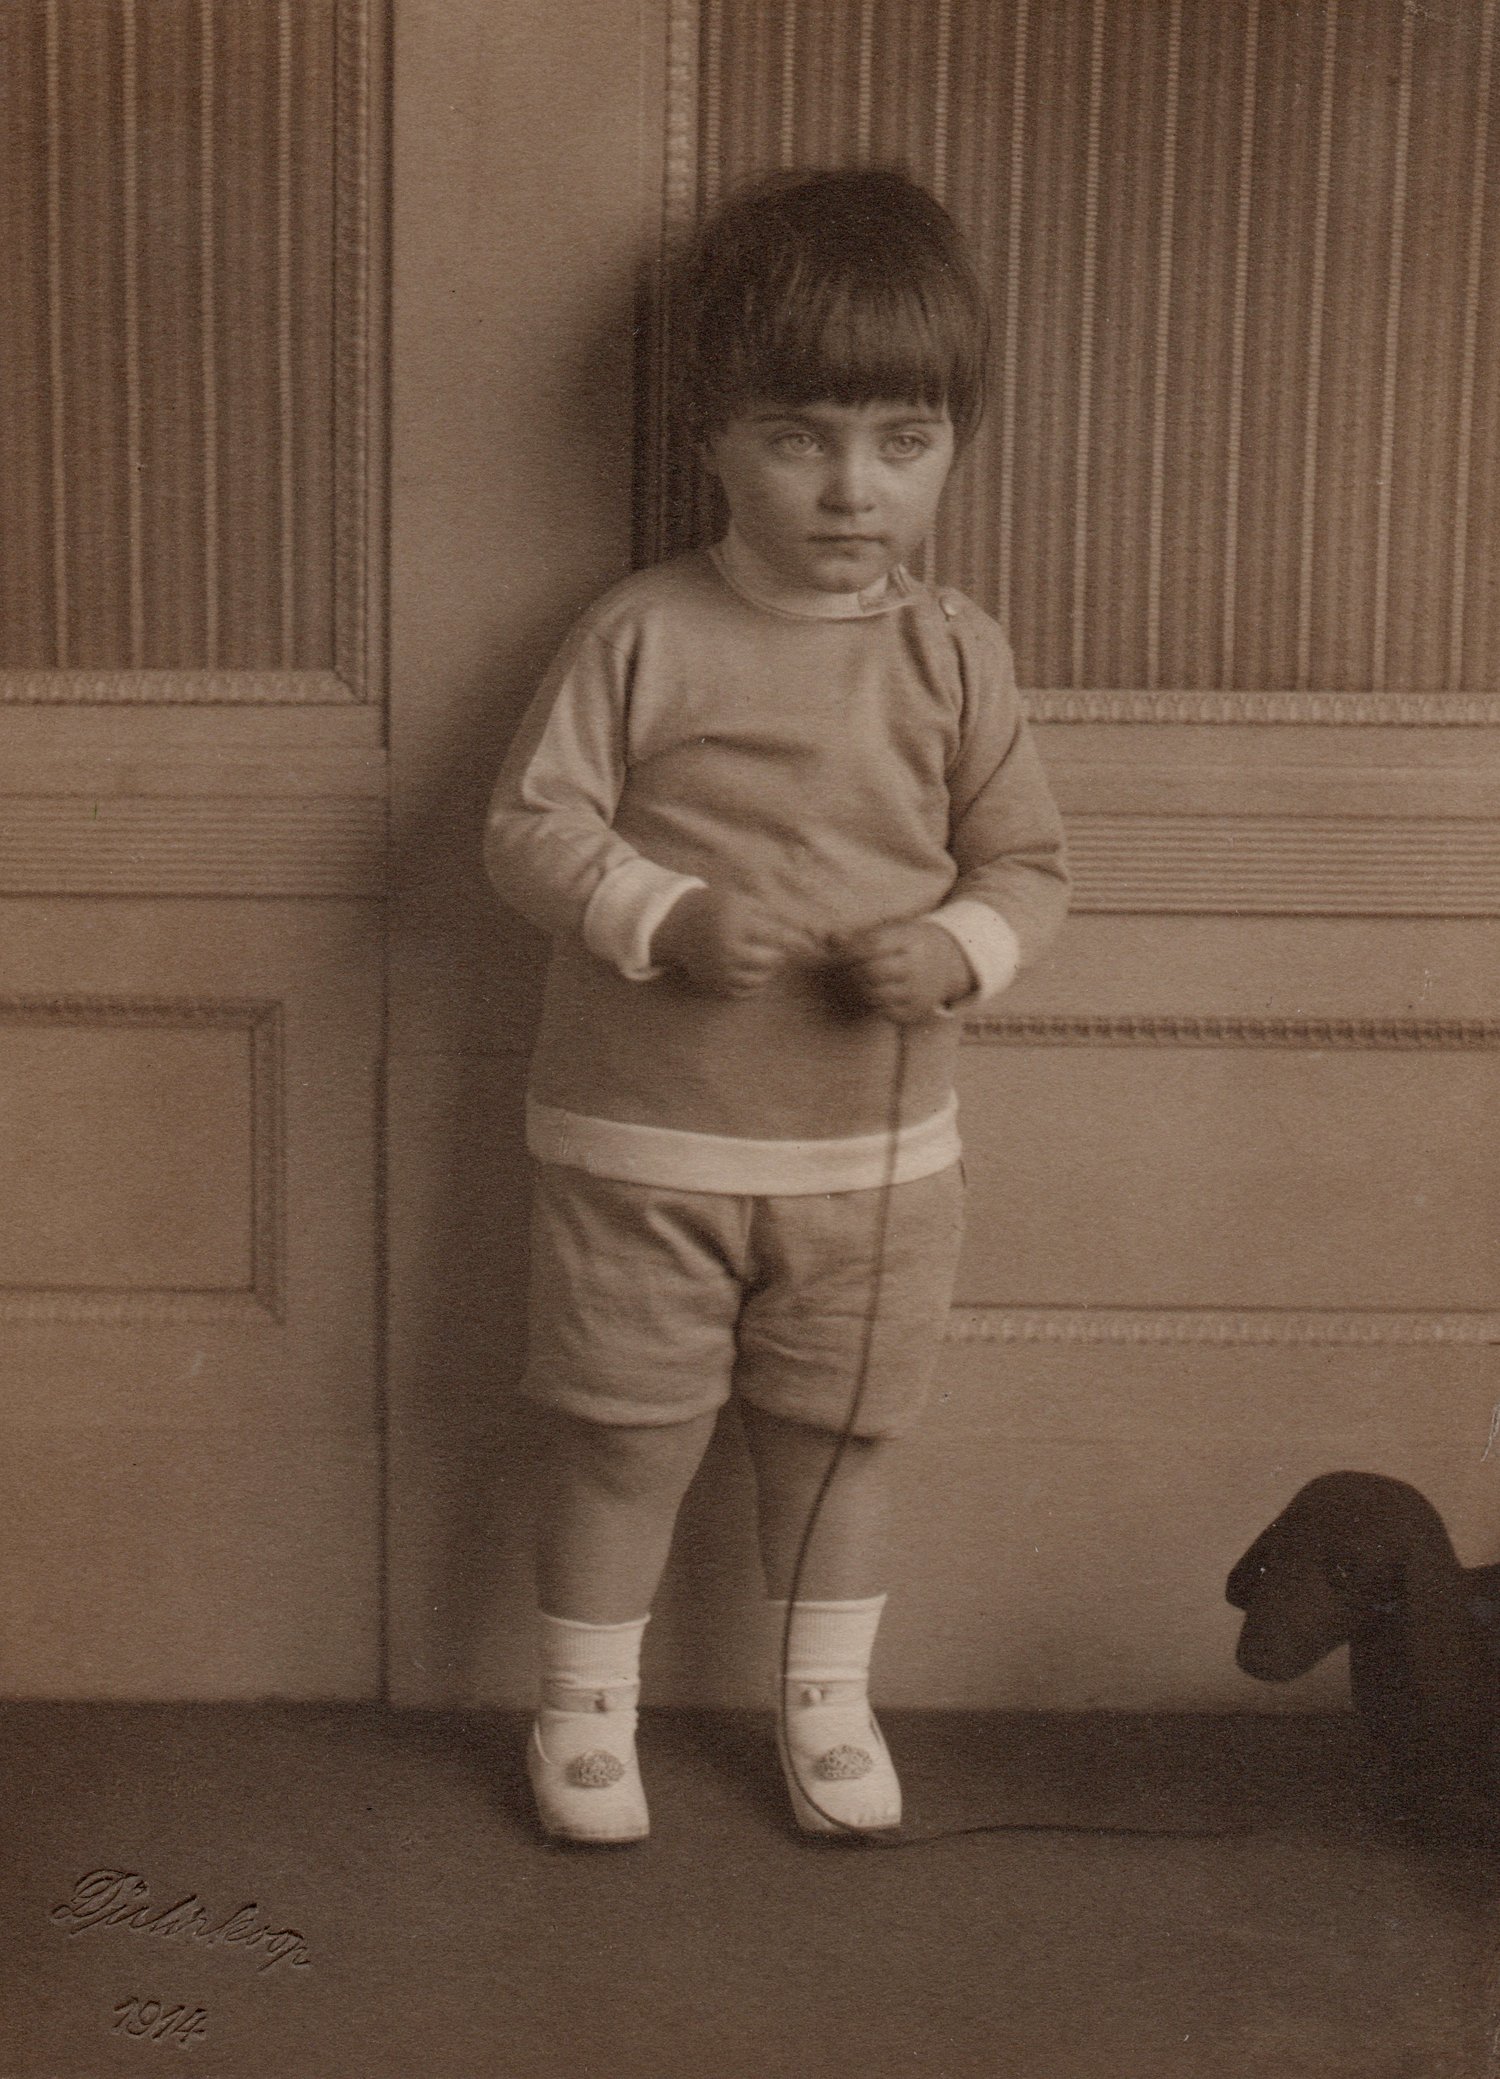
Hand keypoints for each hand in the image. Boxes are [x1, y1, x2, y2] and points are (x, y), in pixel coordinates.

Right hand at [653, 887, 815, 998]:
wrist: (679, 925)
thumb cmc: (717, 908)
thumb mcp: (742, 900)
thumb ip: (772, 913)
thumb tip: (807, 930)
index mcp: (736, 921)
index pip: (777, 935)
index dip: (797, 941)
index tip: (813, 945)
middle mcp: (727, 947)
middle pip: (771, 961)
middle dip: (778, 955)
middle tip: (776, 949)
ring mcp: (720, 969)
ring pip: (759, 979)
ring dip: (768, 971)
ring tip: (762, 959)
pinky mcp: (714, 984)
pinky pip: (744, 992)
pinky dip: (754, 984)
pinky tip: (751, 971)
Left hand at [835, 921, 973, 1023]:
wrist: (948, 963)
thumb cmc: (908, 944)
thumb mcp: (891, 931)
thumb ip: (859, 936)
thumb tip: (829, 939)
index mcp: (911, 940)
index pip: (872, 946)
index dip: (848, 951)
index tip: (837, 953)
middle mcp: (918, 966)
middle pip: (871, 972)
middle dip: (853, 971)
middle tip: (848, 970)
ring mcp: (919, 992)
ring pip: (875, 995)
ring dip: (860, 989)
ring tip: (861, 980)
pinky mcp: (917, 1012)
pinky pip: (884, 1012)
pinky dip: (874, 1003)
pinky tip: (877, 992)